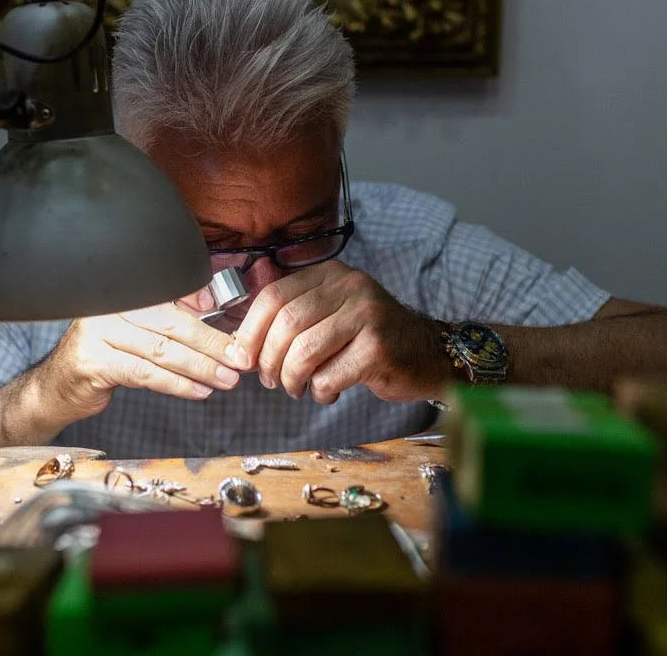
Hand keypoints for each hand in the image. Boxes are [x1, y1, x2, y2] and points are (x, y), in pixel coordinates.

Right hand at [35, 298, 252, 421]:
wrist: (58, 386)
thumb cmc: (105, 354)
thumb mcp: (137, 330)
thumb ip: (169, 315)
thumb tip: (210, 303)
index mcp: (122, 289)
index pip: (171, 294)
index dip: (205, 311)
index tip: (234, 331)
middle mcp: (108, 305)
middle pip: (171, 323)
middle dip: (211, 344)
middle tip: (238, 360)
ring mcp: (97, 332)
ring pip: (160, 349)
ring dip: (200, 367)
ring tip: (225, 380)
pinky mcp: (94, 362)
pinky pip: (144, 373)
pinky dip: (176, 384)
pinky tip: (198, 391)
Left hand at [233, 260, 449, 404]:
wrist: (427, 354)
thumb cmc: (368, 338)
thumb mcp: (331, 312)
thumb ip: (292, 313)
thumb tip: (240, 337)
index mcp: (331, 274)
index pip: (274, 295)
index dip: (250, 330)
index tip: (243, 357)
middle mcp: (350, 286)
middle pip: (286, 323)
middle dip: (269, 359)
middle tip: (270, 380)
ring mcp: (367, 315)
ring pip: (304, 351)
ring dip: (292, 379)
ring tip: (297, 389)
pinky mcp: (378, 348)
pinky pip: (329, 375)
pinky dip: (320, 391)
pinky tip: (327, 392)